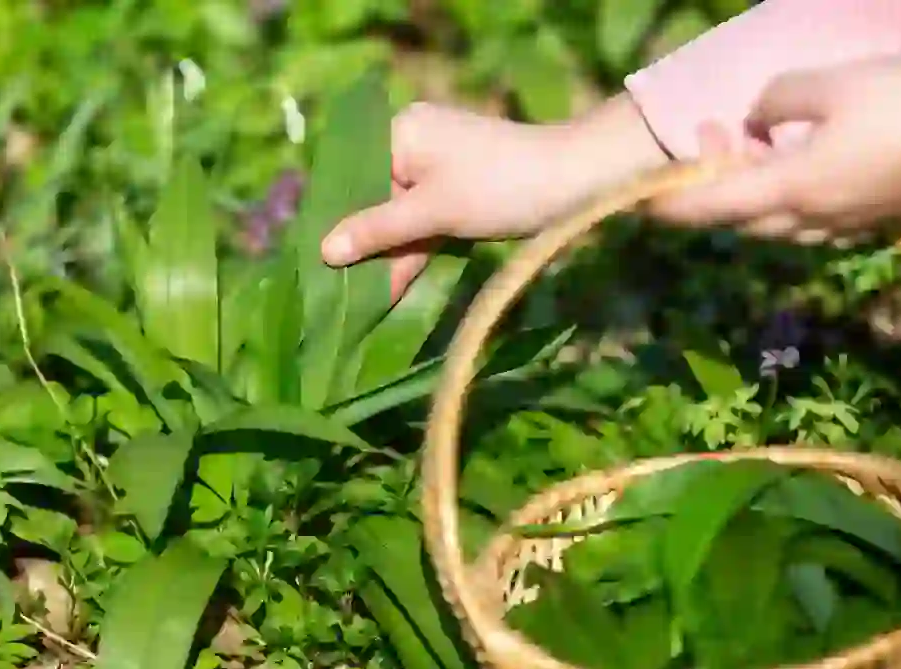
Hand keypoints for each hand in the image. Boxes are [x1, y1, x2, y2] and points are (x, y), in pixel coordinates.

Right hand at [320, 95, 664, 299]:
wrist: (577, 181)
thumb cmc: (499, 187)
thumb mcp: (433, 212)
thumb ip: (378, 230)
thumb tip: (323, 250)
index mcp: (401, 132)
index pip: (355, 181)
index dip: (342, 226)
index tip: (323, 270)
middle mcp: (415, 141)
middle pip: (377, 201)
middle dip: (367, 248)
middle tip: (344, 296)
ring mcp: (439, 165)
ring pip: (402, 216)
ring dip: (392, 256)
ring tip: (369, 304)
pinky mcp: (461, 188)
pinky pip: (425, 220)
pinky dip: (417, 250)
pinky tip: (398, 287)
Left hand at [648, 57, 900, 241]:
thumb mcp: (831, 86)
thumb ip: (779, 99)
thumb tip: (757, 116)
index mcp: (788, 190)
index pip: (711, 207)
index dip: (671, 205)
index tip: (639, 202)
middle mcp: (807, 219)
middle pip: (738, 217)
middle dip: (712, 186)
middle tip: (710, 138)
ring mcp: (840, 224)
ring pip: (773, 219)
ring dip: (749, 189)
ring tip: (751, 143)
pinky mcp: (867, 219)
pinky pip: (807, 215)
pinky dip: (783, 193)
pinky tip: (796, 159)